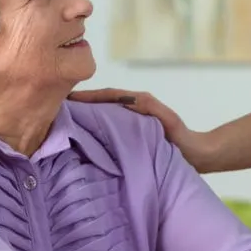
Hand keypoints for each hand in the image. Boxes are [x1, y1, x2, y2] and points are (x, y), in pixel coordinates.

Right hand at [68, 87, 212, 170]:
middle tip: (53, 108)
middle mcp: (131, 110)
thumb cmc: (183, 138)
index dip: (87, 96)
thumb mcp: (166, 120)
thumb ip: (149, 107)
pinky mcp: (129, 137)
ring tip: (60, 122)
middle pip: (100, 104)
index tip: (65, 98)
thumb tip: (124, 98)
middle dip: (79, 105)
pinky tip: (78, 139)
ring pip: (100, 117)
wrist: (197, 155)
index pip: (107, 95)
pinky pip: (106, 130)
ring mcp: (128, 124)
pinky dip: (92, 130)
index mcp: (137, 103)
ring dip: (83, 117)